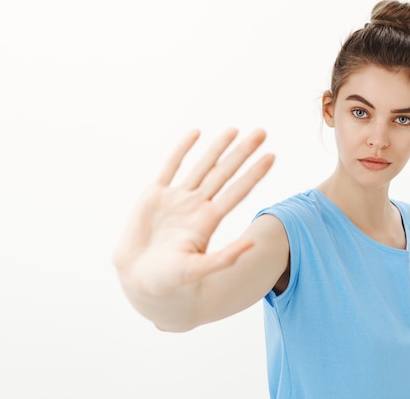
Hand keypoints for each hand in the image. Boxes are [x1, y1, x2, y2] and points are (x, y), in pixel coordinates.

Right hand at [113, 128, 274, 298]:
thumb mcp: (197, 270)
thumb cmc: (169, 281)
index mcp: (208, 222)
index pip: (237, 192)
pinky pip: (170, 167)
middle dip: (242, 153)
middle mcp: (196, 206)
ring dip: (217, 148)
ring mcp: (176, 198)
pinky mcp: (154, 195)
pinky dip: (181, 150)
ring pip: (201, 166)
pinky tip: (195, 134)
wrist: (137, 280)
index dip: (253, 175)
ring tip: (234, 129)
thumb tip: (252, 245)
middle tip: (261, 132)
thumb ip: (224, 258)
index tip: (271, 157)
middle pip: (224, 174)